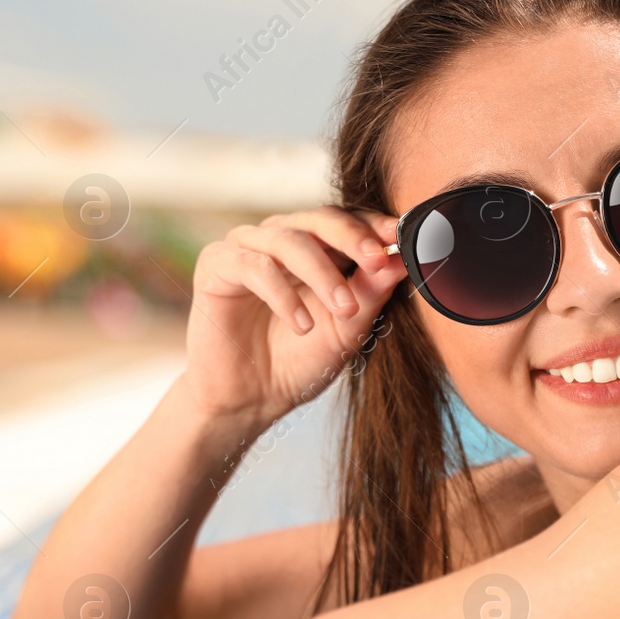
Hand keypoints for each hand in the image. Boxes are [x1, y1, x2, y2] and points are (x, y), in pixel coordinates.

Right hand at [181, 205, 406, 427]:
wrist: (249, 400)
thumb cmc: (299, 361)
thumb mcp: (346, 330)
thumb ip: (371, 294)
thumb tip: (403, 259)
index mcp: (315, 247)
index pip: (348, 220)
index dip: (375, 226)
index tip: (403, 238)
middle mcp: (280, 238)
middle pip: (319, 219)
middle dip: (352, 237)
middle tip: (378, 260)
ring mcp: (246, 248)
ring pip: (290, 241)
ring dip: (322, 274)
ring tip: (344, 311)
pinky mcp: (216, 265)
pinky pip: (254, 267)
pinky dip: (283, 295)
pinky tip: (303, 325)